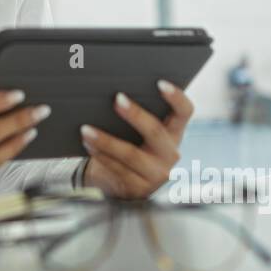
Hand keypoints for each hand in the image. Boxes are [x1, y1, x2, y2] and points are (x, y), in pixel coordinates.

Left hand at [81, 80, 193, 198]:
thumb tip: (113, 94)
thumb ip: (136, 117)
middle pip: (155, 131)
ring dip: (106, 140)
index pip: (184, 112)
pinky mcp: (139, 188)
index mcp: (174, 133)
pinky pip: (117, 168)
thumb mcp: (140, 134)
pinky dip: (100, 154)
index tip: (160, 83)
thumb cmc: (130, 146)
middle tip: (117, 99)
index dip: (176, 97)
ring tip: (86, 129)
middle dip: (135, 114)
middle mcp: (170, 153)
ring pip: (131, 154)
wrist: (120, 184)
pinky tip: (88, 144)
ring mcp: (157, 174)